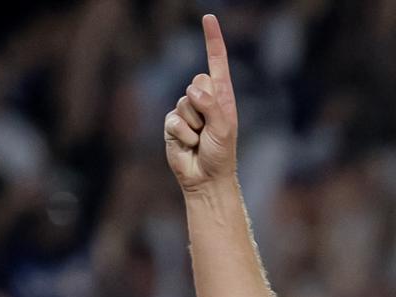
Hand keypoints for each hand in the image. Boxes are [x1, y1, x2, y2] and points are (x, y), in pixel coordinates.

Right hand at [165, 14, 237, 193]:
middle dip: (204, 106)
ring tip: (200, 140)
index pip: (216, 62)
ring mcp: (186, 110)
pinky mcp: (172, 123)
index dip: (212, 40)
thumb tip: (192, 90)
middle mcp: (203, 99)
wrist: (205, 180)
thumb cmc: (220, 155)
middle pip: (197, 82)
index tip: (208, 17)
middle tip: (209, 129)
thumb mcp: (223, 128)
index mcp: (221, 96)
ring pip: (184, 102)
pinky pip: (174, 120)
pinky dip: (183, 135)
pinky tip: (188, 145)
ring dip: (194, 125)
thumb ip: (211, 106)